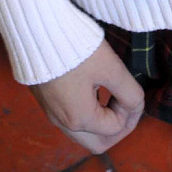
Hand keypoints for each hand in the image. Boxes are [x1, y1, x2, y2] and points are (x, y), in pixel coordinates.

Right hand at [29, 37, 144, 154]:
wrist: (34, 28)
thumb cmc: (74, 48)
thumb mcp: (110, 67)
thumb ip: (129, 91)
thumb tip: (136, 104)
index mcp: (79, 119)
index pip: (115, 128)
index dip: (132, 111)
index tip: (132, 86)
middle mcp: (62, 122)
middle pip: (97, 142)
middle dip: (117, 127)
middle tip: (127, 106)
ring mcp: (50, 111)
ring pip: (82, 132)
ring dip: (101, 120)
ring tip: (110, 94)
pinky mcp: (43, 98)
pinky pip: (69, 117)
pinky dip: (86, 111)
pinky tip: (90, 87)